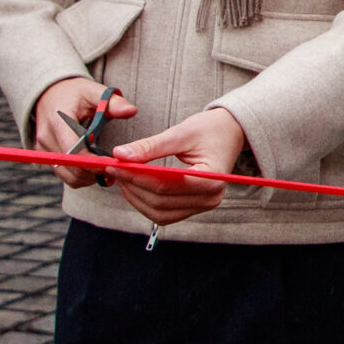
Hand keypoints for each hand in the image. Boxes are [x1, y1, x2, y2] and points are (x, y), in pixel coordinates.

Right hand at [31, 77, 140, 190]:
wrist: (49, 94)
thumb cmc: (74, 93)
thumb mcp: (94, 91)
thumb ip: (112, 102)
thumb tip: (131, 111)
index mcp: (58, 122)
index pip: (74, 152)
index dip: (94, 161)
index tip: (114, 162)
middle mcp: (47, 139)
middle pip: (72, 168)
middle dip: (95, 171)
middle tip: (116, 167)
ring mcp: (43, 150)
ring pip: (69, 176)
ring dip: (89, 176)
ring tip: (106, 166)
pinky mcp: (46, 157)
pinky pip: (65, 175)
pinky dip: (81, 176)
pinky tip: (94, 165)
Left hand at [110, 106, 246, 226]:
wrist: (229, 133)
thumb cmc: (210, 129)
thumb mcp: (181, 132)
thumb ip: (151, 146)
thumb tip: (120, 155)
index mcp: (211, 179)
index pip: (166, 185)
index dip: (137, 176)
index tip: (115, 164)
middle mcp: (210, 198)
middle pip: (161, 202)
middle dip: (133, 186)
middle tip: (113, 169)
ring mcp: (203, 206)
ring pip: (159, 213)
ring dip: (136, 198)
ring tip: (122, 177)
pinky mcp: (193, 207)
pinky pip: (164, 214)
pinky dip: (145, 203)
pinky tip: (134, 187)